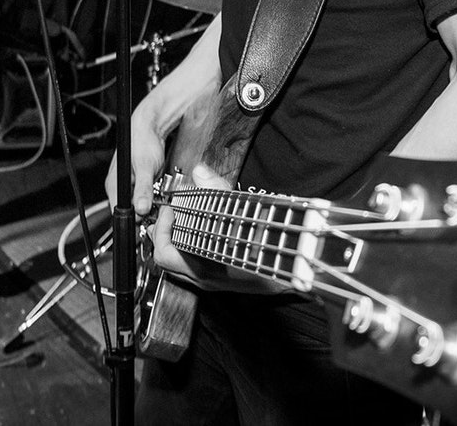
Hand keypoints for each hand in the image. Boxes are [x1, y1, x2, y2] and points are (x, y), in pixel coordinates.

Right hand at [104, 94, 166, 215]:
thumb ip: (143, 188)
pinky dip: (150, 198)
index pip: (120, 212)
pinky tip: (156, 191)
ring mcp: (127, 185)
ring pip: (136, 205)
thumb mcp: (146, 167)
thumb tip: (141, 208)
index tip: (149, 217)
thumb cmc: (144, 141)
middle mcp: (118, 187)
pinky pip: (141, 197)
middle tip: (157, 206)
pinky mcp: (136, 183)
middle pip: (129, 211)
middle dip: (143, 212)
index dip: (135, 218)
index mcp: (114, 185)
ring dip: (148, 205)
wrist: (151, 127)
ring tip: (157, 197)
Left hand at [149, 163, 284, 293]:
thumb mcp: (243, 209)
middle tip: (170, 213)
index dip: (162, 228)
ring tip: (182, 219)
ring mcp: (212, 282)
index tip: (170, 209)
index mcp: (206, 266)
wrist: (294, 264)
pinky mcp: (220, 279)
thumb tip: (200, 173)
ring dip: (175, 240)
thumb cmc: (271, 241)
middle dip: (164, 233)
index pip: (165, 253)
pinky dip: (188, 247)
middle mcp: (205, 278)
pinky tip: (200, 230)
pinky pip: (191, 266)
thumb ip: (217, 191)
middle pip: (166, 260)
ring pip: (178, 265)